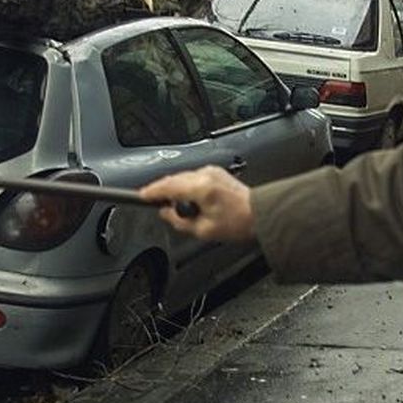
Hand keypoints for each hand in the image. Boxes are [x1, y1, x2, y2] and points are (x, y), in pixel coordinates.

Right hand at [139, 166, 255, 242]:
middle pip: (173, 179)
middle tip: (154, 202)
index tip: (141, 196)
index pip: (168, 186)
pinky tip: (187, 197)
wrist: (261, 214)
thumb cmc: (239, 222)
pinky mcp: (216, 172)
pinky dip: (186, 185)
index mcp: (201, 187)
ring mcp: (212, 171)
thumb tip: (166, 213)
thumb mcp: (203, 230)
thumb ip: (178, 221)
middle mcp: (205, 175)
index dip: (151, 191)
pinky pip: (193, 177)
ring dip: (174, 188)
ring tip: (173, 204)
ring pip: (183, 177)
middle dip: (162, 190)